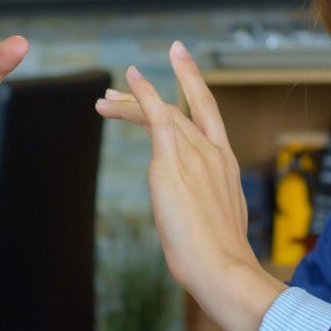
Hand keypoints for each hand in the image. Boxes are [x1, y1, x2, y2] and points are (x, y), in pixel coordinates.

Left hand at [94, 42, 283, 330]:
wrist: (221, 267)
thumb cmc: (218, 261)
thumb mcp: (214, 226)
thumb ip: (202, 209)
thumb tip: (187, 215)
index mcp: (226, 167)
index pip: (209, 117)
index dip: (195, 87)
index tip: (182, 64)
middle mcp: (214, 152)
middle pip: (181, 110)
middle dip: (155, 92)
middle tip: (129, 79)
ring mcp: (196, 153)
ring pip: (162, 113)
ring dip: (131, 103)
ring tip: (104, 100)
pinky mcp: (174, 159)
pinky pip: (157, 115)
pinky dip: (143, 94)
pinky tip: (127, 80)